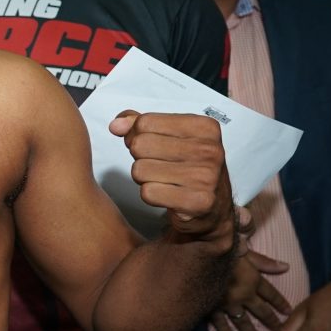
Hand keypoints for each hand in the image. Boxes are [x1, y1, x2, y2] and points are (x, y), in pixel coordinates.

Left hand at [107, 111, 232, 245]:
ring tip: (164, 180)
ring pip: (140, 169)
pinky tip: (167, 195)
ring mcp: (205, 176)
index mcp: (204, 127)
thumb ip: (140, 124)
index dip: (138, 136)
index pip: (145, 122)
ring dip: (144, 178)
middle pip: (139, 145)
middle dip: (140, 158)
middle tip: (159, 166)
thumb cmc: (189, 168)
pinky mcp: (197, 201)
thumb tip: (117, 125)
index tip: (154, 147)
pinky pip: (148, 192)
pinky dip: (151, 196)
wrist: (213, 208)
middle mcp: (209, 150)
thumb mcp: (171, 137)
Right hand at [210, 250, 291, 330]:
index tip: (289, 312)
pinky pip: (220, 323)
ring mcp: (227, 304)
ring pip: (243, 322)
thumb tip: (286, 267)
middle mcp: (243, 295)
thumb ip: (263, 261)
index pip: (271, 294)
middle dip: (271, 322)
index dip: (280, 303)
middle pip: (261, 311)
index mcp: (252, 279)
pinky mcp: (211, 308)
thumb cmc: (220, 251)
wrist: (197, 260)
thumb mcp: (244, 251)